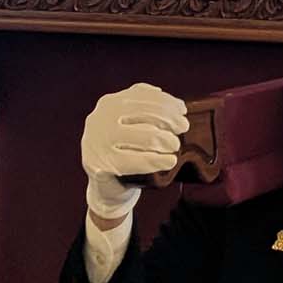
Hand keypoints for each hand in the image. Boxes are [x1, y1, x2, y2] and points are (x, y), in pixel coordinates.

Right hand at [81, 84, 189, 224]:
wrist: (104, 186)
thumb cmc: (123, 149)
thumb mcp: (129, 123)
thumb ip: (147, 108)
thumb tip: (177, 105)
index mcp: (109, 104)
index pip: (143, 96)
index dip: (167, 101)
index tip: (182, 110)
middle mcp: (100, 119)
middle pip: (146, 113)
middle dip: (170, 119)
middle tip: (184, 127)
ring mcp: (99, 143)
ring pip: (145, 136)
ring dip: (166, 139)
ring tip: (175, 145)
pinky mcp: (102, 166)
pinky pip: (137, 161)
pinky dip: (158, 160)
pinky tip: (170, 161)